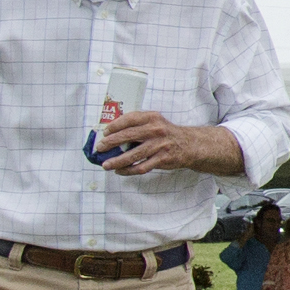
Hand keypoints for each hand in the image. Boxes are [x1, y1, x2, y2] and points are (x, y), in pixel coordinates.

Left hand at [95, 110, 240, 176]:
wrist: (189, 145)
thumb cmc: (167, 133)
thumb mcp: (155, 122)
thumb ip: (139, 125)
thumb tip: (113, 134)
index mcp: (152, 117)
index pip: (129, 119)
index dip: (115, 125)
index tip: (105, 132)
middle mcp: (156, 130)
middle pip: (128, 136)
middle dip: (111, 143)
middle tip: (100, 148)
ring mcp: (159, 145)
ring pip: (133, 155)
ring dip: (117, 161)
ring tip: (106, 165)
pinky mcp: (162, 159)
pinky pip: (142, 167)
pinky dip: (129, 170)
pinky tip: (121, 171)